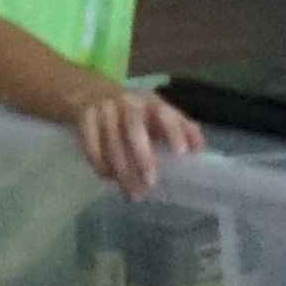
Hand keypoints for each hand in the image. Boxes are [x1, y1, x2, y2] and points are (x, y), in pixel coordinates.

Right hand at [77, 83, 205, 192]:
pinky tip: (108, 179)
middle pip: (134, 128)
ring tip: (133, 193)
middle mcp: (127, 102)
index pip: (165, 113)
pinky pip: (91, 144)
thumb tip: (200, 150)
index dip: (174, 131)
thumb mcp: (158, 114)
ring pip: (112, 141)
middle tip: (151, 183)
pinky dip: (100, 164)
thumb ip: (181, 129)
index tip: (182, 153)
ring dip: (122, 170)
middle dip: (143, 156)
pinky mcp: (84, 118)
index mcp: (151, 102)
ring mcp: (103, 108)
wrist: (89, 91)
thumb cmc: (134, 111)